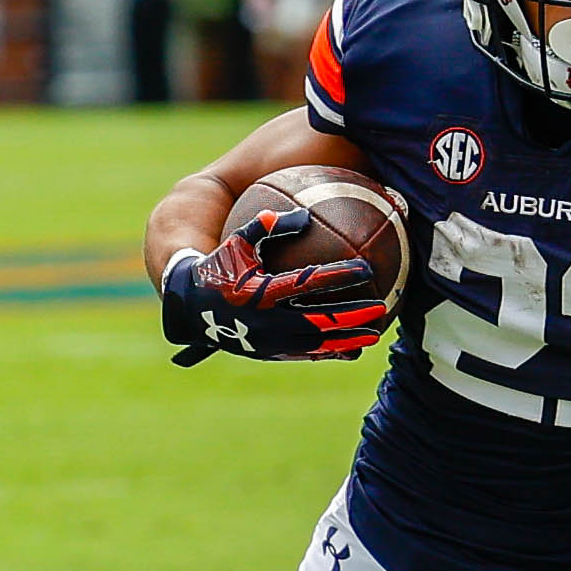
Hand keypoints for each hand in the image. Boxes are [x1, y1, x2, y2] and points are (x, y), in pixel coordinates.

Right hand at [158, 209, 394, 365]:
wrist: (190, 308)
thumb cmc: (218, 267)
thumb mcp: (237, 242)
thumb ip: (268, 226)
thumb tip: (306, 216)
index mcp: (261, 290)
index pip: (309, 282)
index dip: (339, 275)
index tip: (365, 268)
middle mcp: (268, 319)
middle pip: (321, 320)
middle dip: (353, 316)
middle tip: (380, 308)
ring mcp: (270, 340)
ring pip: (317, 344)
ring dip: (347, 340)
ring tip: (374, 335)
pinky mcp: (269, 353)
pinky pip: (305, 354)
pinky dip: (329, 351)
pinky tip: (350, 348)